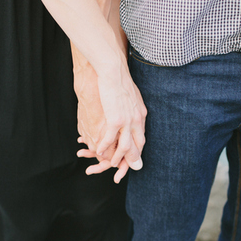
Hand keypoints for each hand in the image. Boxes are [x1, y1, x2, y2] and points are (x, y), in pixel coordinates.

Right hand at [72, 45, 144, 182]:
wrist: (114, 70)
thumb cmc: (119, 80)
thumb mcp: (132, 96)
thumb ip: (133, 108)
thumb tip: (134, 112)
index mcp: (141, 115)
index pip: (141, 137)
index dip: (138, 150)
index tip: (134, 159)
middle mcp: (137, 120)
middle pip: (137, 146)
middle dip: (131, 160)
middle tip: (126, 170)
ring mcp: (127, 121)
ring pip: (125, 147)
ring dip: (117, 158)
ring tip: (110, 164)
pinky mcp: (115, 120)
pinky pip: (110, 139)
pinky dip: (104, 147)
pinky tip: (99, 152)